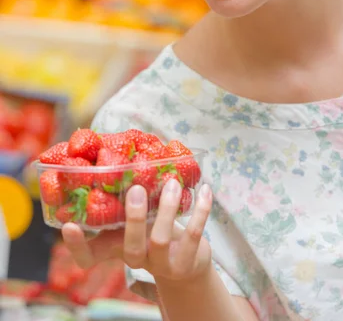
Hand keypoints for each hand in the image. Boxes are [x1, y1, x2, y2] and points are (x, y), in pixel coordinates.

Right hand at [62, 179, 212, 285]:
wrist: (185, 261)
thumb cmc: (151, 229)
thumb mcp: (132, 216)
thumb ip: (120, 193)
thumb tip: (110, 147)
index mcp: (116, 247)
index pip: (88, 257)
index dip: (76, 246)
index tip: (68, 226)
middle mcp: (135, 258)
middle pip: (130, 247)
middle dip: (134, 217)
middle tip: (136, 189)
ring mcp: (161, 264)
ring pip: (160, 240)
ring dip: (167, 208)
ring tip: (172, 183)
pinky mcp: (186, 262)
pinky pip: (194, 236)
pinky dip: (201, 210)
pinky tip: (205, 189)